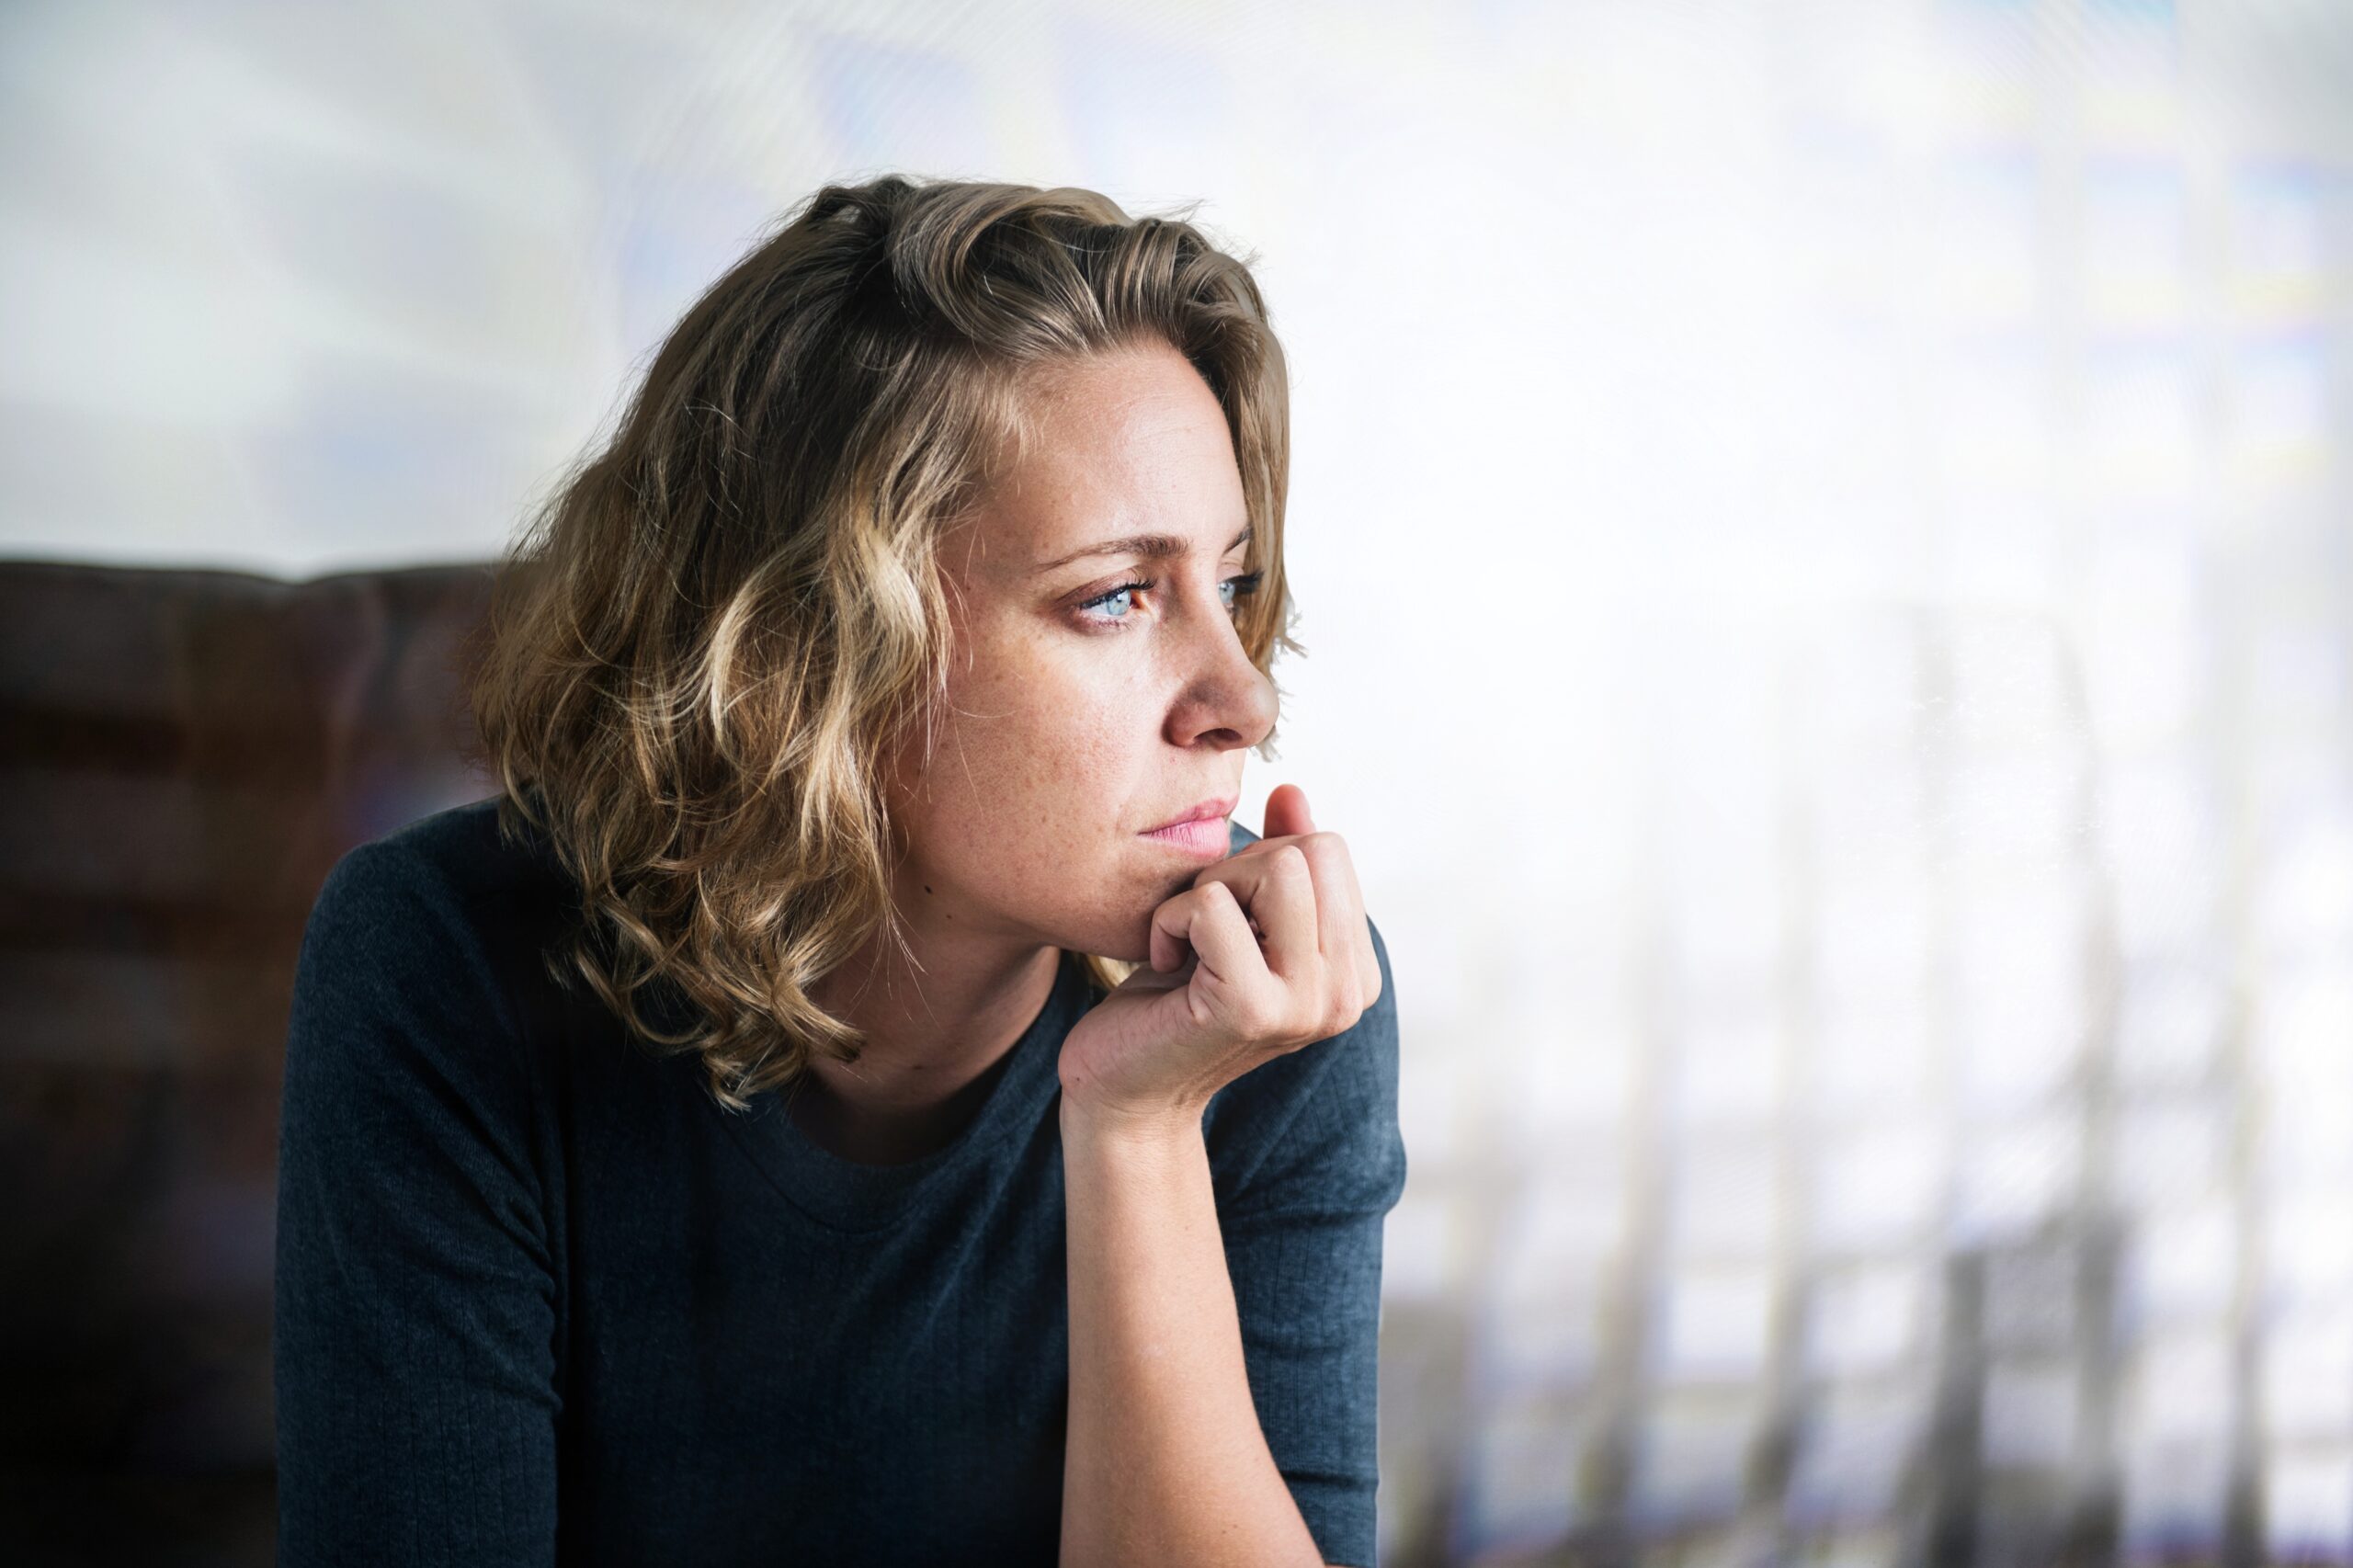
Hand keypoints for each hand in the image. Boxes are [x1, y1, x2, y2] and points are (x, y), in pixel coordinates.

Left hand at [1056, 784, 1381, 1131]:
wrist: (1125, 1090)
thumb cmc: (1174, 1000)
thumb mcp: (1236, 920)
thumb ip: (1278, 861)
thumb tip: (1293, 792)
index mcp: (1355, 972)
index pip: (1330, 851)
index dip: (1262, 861)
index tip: (1229, 918)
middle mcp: (1346, 994)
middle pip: (1312, 851)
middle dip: (1239, 867)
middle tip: (1202, 927)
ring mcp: (1306, 1005)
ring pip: (1277, 867)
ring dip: (1210, 889)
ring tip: (1189, 941)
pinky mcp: (1252, 1010)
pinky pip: (1212, 905)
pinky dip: (1171, 920)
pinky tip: (1165, 966)